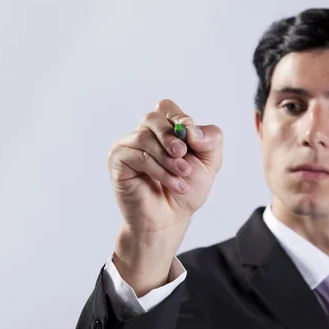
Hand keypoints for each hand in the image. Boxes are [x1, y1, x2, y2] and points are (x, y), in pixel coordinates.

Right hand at [107, 99, 222, 294]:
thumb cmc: (185, 191)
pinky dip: (159, 170)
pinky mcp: (118, 161)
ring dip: (168, 159)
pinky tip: (173, 184)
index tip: (192, 140)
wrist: (169, 220)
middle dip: (172, 137)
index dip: (179, 118)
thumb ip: (211, 139)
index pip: (166, 108)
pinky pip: (138, 156)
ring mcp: (128, 147)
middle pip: (153, 118)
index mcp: (163, 130)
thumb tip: (191, 128)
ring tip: (182, 177)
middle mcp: (143, 135)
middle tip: (184, 156)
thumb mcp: (209, 162)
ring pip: (145, 137)